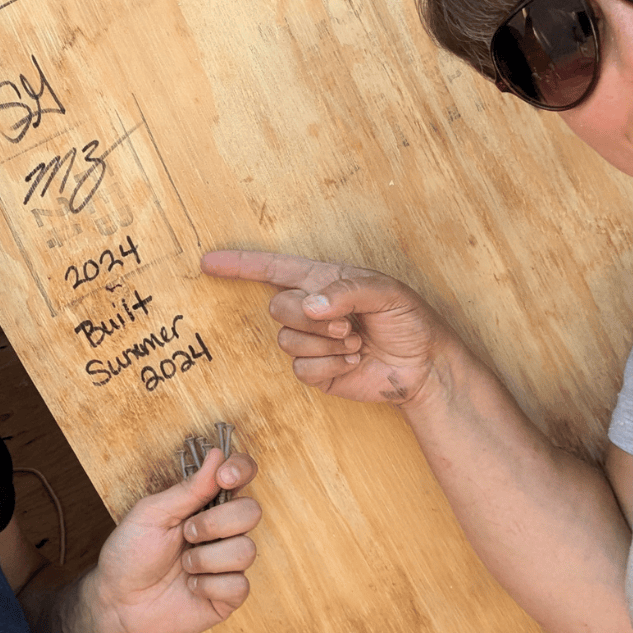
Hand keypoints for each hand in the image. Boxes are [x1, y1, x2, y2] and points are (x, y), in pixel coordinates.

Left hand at [90, 447, 260, 632]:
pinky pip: (238, 585)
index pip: (243, 474)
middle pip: (251, 511)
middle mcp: (225, 529)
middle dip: (216, 523)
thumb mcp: (152, 514)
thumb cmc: (130, 553)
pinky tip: (191, 588)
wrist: (116, 604)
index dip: (242, 469)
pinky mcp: (228, 595)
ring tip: (184, 565)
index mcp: (208, 502)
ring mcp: (228, 562)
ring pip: (246, 550)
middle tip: (186, 533)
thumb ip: (188, 489)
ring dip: (207, 559)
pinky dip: (208, 586)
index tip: (223, 477)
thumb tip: (218, 454)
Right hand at [201, 250, 460, 406]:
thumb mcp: (386, 293)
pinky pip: (302, 368)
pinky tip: (354, 362)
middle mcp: (312, 308)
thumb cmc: (409, 320)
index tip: (208, 262)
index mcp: (325, 280)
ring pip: (287, 339)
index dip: (240, 265)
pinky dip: (331, 366)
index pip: (273, 268)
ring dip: (327, 343)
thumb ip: (347, 290)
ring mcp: (311, 341)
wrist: (424, 365)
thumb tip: (310, 304)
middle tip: (349, 325)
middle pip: (278, 307)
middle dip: (312, 317)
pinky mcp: (316, 370)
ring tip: (356, 343)